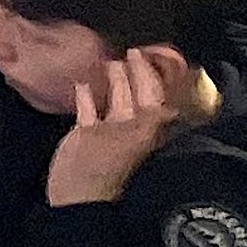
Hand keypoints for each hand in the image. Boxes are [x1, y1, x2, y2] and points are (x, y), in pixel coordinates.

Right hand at [47, 43, 195, 203]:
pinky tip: (82, 83)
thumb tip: (172, 106)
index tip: (146, 53)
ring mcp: (105, 130)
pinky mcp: (85, 134)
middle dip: (135, 74)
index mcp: (141, 128)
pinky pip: (88, 110)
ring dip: (113, 82)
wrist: (75, 196)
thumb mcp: (127, 144)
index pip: (151, 95)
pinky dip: (87, 97)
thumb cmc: (99, 167)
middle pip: (134, 95)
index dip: (150, 76)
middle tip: (130, 50)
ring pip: (113, 100)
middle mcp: (127, 125)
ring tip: (109, 60)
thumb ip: (148, 123)